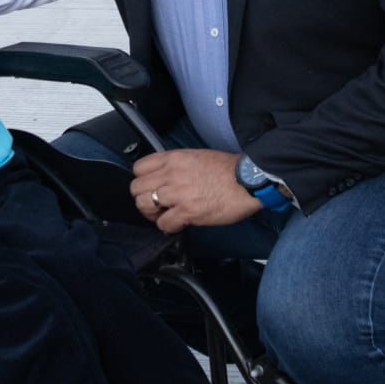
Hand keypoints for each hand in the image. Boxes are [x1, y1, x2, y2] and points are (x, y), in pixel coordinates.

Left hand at [129, 149, 261, 233]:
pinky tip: (179, 224)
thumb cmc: (228, 169)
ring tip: (165, 215)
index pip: (138, 168)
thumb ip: (177, 165)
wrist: (248, 180)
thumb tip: (166, 177)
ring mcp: (178, 193)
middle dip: (144, 199)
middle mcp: (171, 174)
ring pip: (144, 205)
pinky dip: (168, 227)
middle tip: (156, 206)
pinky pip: (164, 223)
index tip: (151, 188)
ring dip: (152, 214)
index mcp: (173, 158)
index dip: (143, 181)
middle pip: (136, 189)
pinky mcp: (188, 211)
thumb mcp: (196, 156)